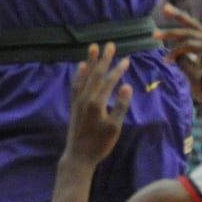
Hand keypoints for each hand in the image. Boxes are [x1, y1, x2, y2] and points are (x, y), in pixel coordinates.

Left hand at [63, 44, 131, 167]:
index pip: (109, 81)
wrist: (78, 156)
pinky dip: (79, 73)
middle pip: (96, 74)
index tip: (126, 59)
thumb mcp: (114, 128)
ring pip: (85, 76)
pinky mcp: (74, 104)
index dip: (118, 70)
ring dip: (90, 61)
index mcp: (97, 102)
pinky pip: (76, 84)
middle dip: (104, 59)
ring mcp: (78, 100)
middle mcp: (86, 97)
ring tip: (93, 47)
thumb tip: (127, 86)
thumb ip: (121, 106)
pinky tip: (81, 67)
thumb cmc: (99, 144)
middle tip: (110, 45)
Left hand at [156, 4, 201, 94]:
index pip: (194, 26)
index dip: (181, 17)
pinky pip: (188, 45)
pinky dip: (176, 51)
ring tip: (154, 35)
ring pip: (188, 34)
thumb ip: (186, 62)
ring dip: (169, 33)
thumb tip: (176, 55)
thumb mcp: (195, 74)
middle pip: (193, 24)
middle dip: (178, 15)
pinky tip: (168, 59)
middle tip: (165, 8)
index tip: (167, 8)